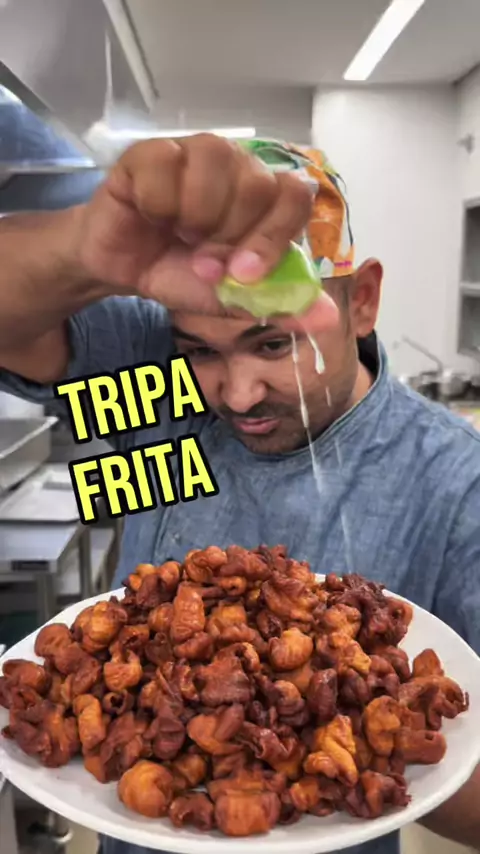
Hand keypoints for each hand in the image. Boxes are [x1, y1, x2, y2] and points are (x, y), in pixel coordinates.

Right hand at [75, 134, 337, 330]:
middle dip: (228, 237)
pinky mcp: (151, 151)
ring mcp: (195, 151)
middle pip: (257, 185)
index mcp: (264, 199)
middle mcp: (237, 166)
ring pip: (214, 164)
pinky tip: (150, 213)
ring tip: (178, 233)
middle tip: (202, 260)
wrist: (124, 272)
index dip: (273, 236)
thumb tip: (325, 317)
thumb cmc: (180, 273)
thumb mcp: (232, 300)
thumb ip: (278, 304)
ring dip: (193, 216)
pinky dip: (155, 203)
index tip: (244, 273)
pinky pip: (164, 167)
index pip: (294, 196)